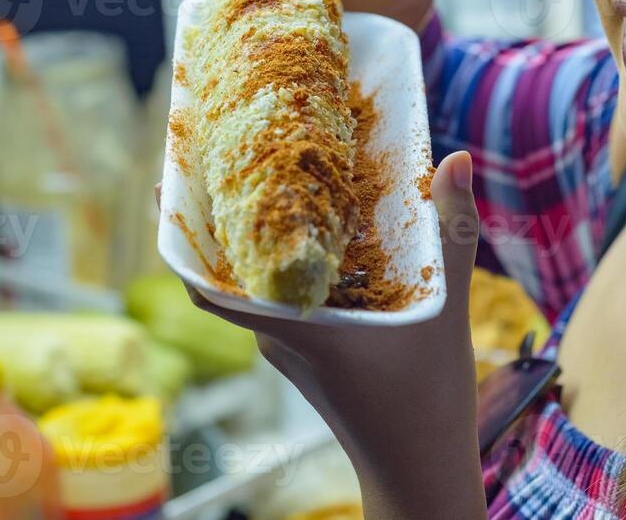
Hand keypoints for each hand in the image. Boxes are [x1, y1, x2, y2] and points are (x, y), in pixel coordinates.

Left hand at [157, 152, 484, 519]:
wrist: (420, 468)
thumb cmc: (428, 398)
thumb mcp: (446, 305)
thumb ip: (453, 230)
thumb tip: (459, 156)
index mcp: (292, 325)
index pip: (206, 282)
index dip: (180, 234)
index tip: (166, 184)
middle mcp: (278, 334)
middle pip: (224, 271)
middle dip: (213, 218)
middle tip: (211, 158)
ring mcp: (288, 345)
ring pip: (252, 283)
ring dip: (250, 238)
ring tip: (255, 178)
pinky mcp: (305, 352)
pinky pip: (277, 298)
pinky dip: (279, 263)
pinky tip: (306, 231)